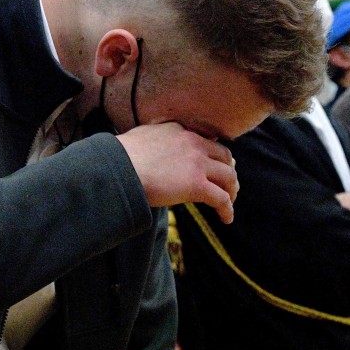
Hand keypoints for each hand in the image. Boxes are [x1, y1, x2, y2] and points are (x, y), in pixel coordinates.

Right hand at [117, 123, 237, 222]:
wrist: (118, 168)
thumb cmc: (120, 157)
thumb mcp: (141, 137)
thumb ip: (154, 140)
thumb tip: (148, 148)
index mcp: (180, 130)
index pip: (206, 140)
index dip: (214, 154)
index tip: (215, 164)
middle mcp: (193, 143)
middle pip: (224, 156)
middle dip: (228, 170)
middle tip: (227, 183)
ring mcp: (197, 164)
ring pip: (228, 176)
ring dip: (231, 190)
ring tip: (229, 201)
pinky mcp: (197, 185)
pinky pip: (221, 199)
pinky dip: (227, 209)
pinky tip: (226, 219)